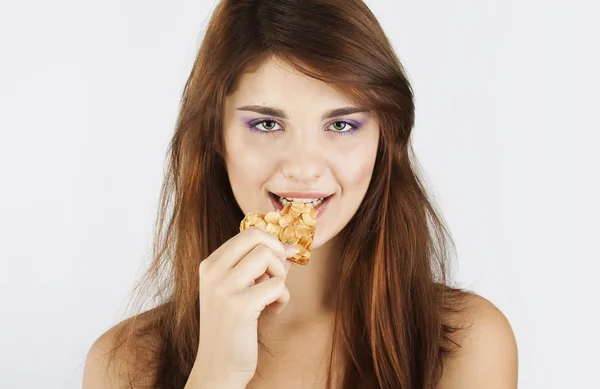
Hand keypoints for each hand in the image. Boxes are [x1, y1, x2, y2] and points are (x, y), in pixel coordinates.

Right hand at [187, 227, 297, 387]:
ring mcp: (224, 288)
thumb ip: (259, 268)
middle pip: (256, 237)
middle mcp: (213, 272)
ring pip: (267, 256)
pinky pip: (276, 285)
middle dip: (277, 252)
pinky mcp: (239, 306)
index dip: (272, 242)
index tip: (284, 256)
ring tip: (274, 295)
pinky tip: (274, 311)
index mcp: (210, 265)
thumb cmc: (232, 327)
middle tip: (278, 274)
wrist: (218, 366)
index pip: (247, 233)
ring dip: (280, 276)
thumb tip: (289, 248)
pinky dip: (283, 297)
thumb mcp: (240, 290)